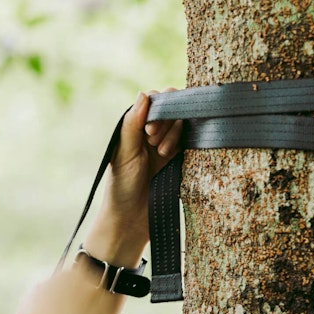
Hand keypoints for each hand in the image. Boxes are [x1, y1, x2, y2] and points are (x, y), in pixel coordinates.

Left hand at [87, 90, 182, 265]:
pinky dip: (188, 143)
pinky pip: (192, 141)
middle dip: (167, 121)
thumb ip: (133, 123)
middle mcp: (153, 133)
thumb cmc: (121, 187)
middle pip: (172, 109)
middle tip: (154, 143)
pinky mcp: (181, 160)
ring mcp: (169, 145)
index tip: (149, 132)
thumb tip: (144, 93)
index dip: (156, 110)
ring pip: (183, 123)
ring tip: (161, 154)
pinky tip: (175, 155)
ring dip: (175, 134)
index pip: (154, 101)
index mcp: (136, 128)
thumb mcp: (124, 152)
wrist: (131, 221)